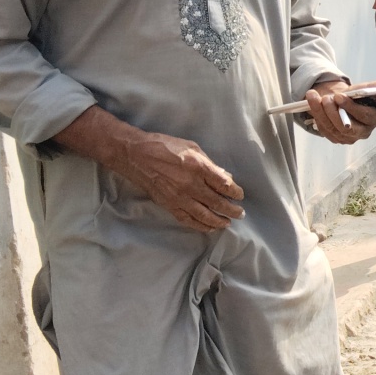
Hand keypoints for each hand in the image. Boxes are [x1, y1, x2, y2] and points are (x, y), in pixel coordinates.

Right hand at [112, 131, 244, 232]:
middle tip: (240, 214)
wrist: (135, 155)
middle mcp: (190, 185)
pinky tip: (208, 227)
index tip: (240, 195)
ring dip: (218, 221)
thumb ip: (209, 163)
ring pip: (204, 215)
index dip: (235, 192)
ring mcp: (179, 197)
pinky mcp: (168, 205)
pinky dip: (200, 225)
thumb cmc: (164, 146)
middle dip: (231, 210)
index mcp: (198, 167)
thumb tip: (225, 176)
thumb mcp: (192, 147)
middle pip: (217, 202)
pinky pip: (187, 219)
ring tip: (227, 223)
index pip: (224, 184)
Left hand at [304, 78, 375, 144]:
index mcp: (374, 119)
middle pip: (347, 127)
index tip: (340, 96)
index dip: (352, 107)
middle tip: (325, 98)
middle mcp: (363, 132)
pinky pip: (325, 130)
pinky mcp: (336, 138)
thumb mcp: (371, 88)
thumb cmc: (358, 96)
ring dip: (321, 112)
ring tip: (314, 96)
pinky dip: (317, 116)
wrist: (342, 101)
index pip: (365, 116)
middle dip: (334, 112)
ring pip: (333, 128)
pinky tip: (313, 105)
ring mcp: (349, 138)